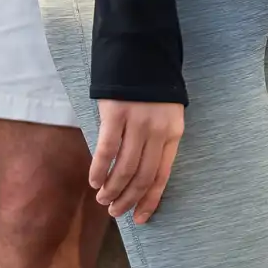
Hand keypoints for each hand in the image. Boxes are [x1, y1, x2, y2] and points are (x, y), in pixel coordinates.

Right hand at [90, 99, 184, 224]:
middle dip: (128, 199)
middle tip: (115, 212)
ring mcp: (137, 122)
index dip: (150, 200)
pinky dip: (99, 170)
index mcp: (173, 133)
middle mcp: (157, 131)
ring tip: (103, 199)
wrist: (141, 49)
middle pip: (142, 176)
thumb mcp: (165, 114)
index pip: (162, 175)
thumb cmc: (151, 87)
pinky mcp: (116, 114)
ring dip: (112, 189)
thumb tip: (141, 176)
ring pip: (124, 168)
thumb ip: (157, 140)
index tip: (139, 218)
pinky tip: (94, 180)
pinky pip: (107, 150)